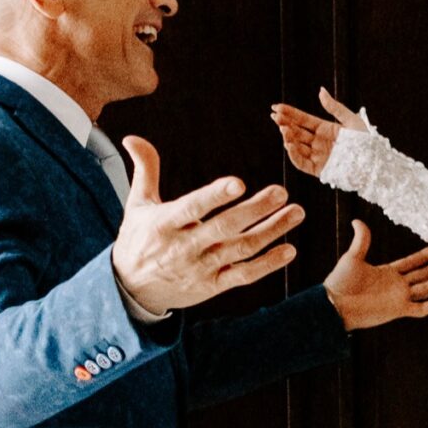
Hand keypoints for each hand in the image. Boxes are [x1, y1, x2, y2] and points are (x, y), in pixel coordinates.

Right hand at [112, 137, 305, 314]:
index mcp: (165, 223)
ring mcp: (201, 268)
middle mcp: (184, 247)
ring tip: (296, 212)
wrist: (131, 290)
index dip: (214, 196)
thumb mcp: (137, 205)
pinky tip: (288, 250)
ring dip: (271, 232)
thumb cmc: (138, 240)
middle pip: (224, 228)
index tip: (238, 183)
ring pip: (240, 250)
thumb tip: (132, 137)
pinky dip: (267, 265)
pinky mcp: (212, 286)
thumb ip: (145, 170)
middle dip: (254, 210)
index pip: (192, 207)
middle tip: (281, 192)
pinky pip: (243, 276)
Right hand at [270, 87, 366, 177]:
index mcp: (325, 129)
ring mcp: (318, 156)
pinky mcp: (319, 169)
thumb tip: (321, 90)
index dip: (290, 113)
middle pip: (297, 131)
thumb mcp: (351, 120)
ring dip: (288, 137)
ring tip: (283, 129)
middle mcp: (319, 142)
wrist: (375, 163)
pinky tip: (289, 144)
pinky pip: (302, 163)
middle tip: (275, 116)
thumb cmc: (367, 142)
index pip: (303, 120)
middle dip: (284, 123)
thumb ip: (334, 107)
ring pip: (297, 146)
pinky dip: (294, 155)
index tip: (277, 107)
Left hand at [323, 220, 427, 331]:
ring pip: (427, 288)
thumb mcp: (352, 257)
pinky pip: (421, 308)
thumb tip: (358, 221)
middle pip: (425, 274)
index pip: (414, 262)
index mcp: (388, 272)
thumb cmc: (340, 282)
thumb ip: (362, 240)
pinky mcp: (398, 310)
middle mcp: (397, 285)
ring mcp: (399, 298)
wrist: (333, 305)